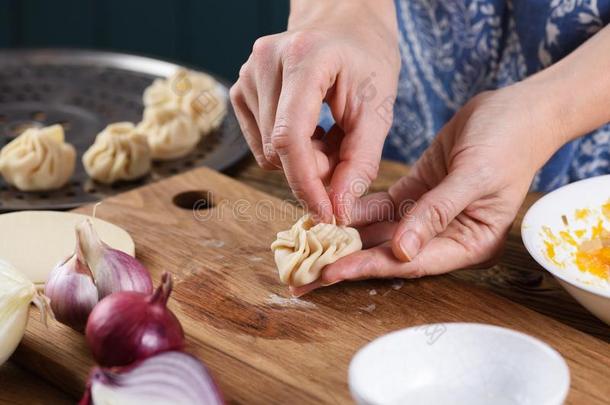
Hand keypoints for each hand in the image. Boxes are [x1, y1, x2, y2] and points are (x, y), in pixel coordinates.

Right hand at [230, 0, 399, 222]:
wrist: (345, 25)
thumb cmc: (367, 62)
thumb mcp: (378, 110)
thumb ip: (359, 163)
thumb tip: (338, 210)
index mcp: (304, 58)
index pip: (290, 137)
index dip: (306, 184)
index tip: (326, 212)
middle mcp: (265, 61)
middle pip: (277, 149)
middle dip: (312, 169)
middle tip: (342, 155)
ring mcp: (247, 73)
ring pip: (266, 151)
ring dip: (300, 158)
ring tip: (327, 135)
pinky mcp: (240, 88)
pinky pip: (259, 142)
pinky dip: (286, 148)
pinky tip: (309, 128)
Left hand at [292, 84, 565, 295]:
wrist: (517, 109)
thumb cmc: (509, 142)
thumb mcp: (474, 177)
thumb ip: (437, 212)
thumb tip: (402, 250)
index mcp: (467, 243)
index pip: (410, 262)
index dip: (369, 267)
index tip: (330, 272)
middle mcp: (444, 236)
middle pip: (389, 255)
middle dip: (347, 263)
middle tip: (304, 276)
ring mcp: (428, 215)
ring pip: (381, 233)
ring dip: (346, 239)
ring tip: (307, 247)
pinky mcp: (417, 193)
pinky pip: (382, 207)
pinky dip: (357, 210)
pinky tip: (330, 211)